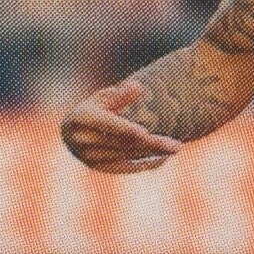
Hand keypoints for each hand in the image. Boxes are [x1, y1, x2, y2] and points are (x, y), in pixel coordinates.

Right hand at [61, 79, 182, 173]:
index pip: (104, 123)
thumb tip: (137, 86)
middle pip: (121, 142)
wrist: (78, 131)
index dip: (124, 128)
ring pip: (126, 155)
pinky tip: (164, 157)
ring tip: (175, 147)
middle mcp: (80, 140)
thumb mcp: (104, 97)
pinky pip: (125, 167)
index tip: (144, 132)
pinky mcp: (98, 167)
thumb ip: (120, 95)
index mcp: (79, 117)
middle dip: (150, 143)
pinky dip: (145, 162)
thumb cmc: (96, 108)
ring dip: (152, 152)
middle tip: (176, 145)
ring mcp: (88, 156)